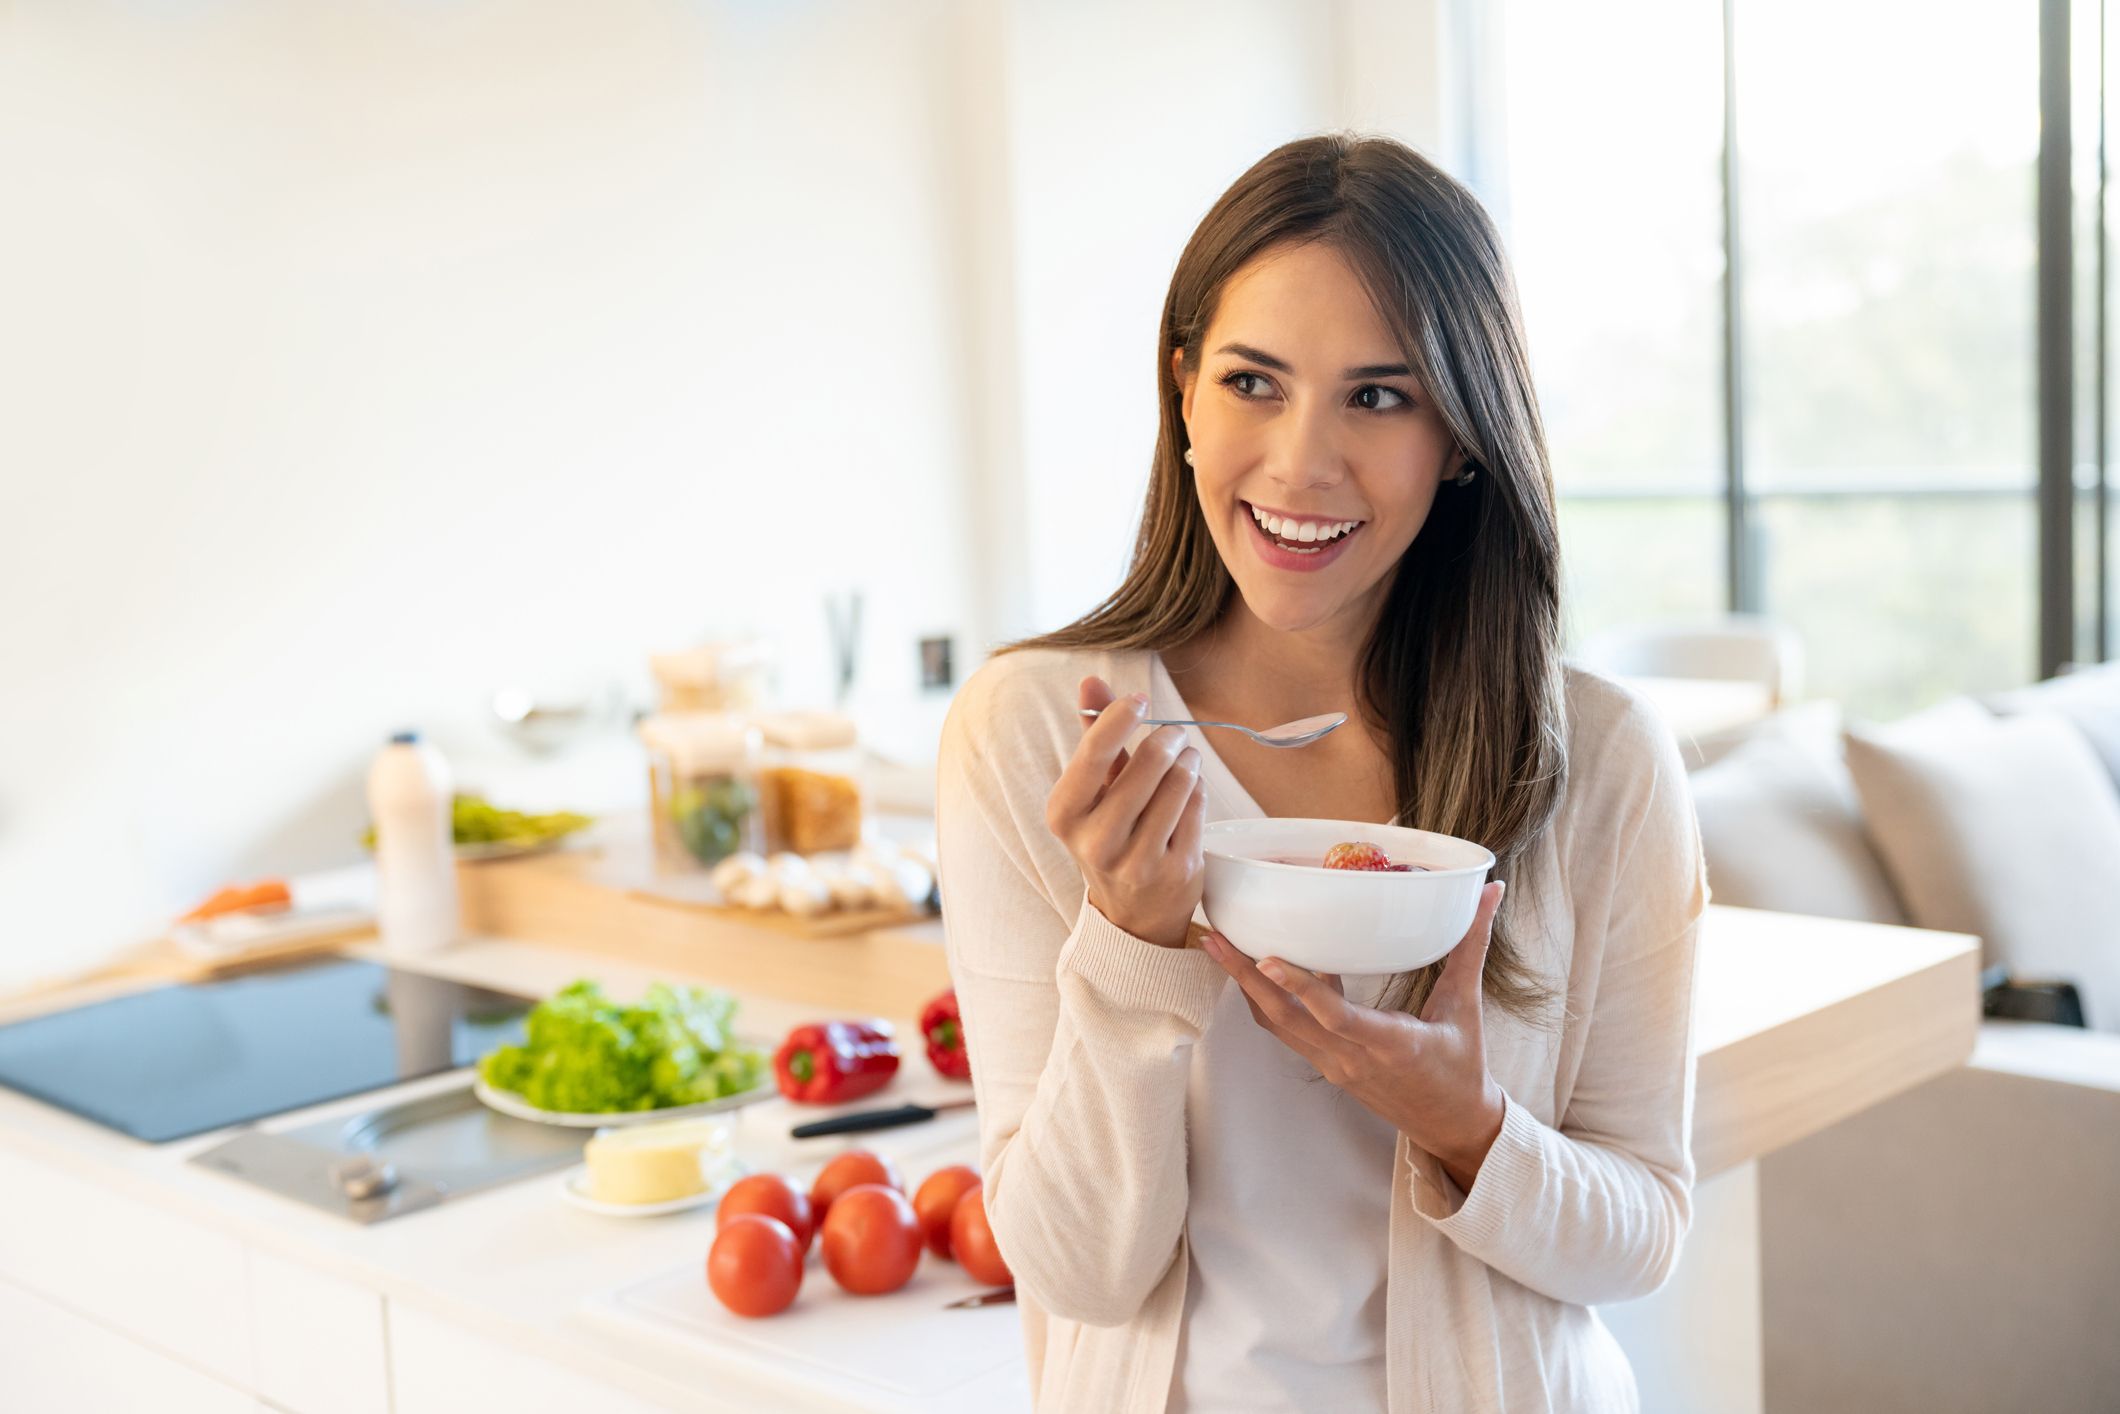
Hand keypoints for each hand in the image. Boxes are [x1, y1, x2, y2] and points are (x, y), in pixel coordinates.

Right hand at [1044, 675, 1207, 947]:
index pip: (1095, 752)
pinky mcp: (1177, 871)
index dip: (1121, 716)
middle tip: (1174, 736)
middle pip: (1149, 762)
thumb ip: (1092, 735)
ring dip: (1188, 762)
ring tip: (1185, 760)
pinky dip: (1198, 791)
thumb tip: (1090, 681)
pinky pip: (1198, 808)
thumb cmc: (1109, 836)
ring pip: (1180, 783)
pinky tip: (1190, 793)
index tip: (1140, 701)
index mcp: (1065, 815)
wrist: (1131, 915)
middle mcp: (1096, 841)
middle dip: (1168, 739)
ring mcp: (1138, 861)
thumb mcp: (1091, 791)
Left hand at [1202, 881, 1508, 1190]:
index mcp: (1390, 1044)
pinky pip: (1287, 1032)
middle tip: (1214, 938)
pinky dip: (1267, 1000)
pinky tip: (1257, 968)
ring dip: (1246, 987)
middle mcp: (1351, 1058)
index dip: (1300, 987)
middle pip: (1285, 1018)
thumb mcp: (1467, 1006)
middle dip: (1245, 977)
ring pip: (1278, 1026)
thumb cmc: (1463, 1066)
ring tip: (1219, 947)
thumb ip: (1472, 945)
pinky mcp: (1326, 1067)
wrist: (1453, 1125)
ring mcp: (1333, 1066)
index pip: (1336, 1017)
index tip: (1267, 956)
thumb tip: (1492, 892)